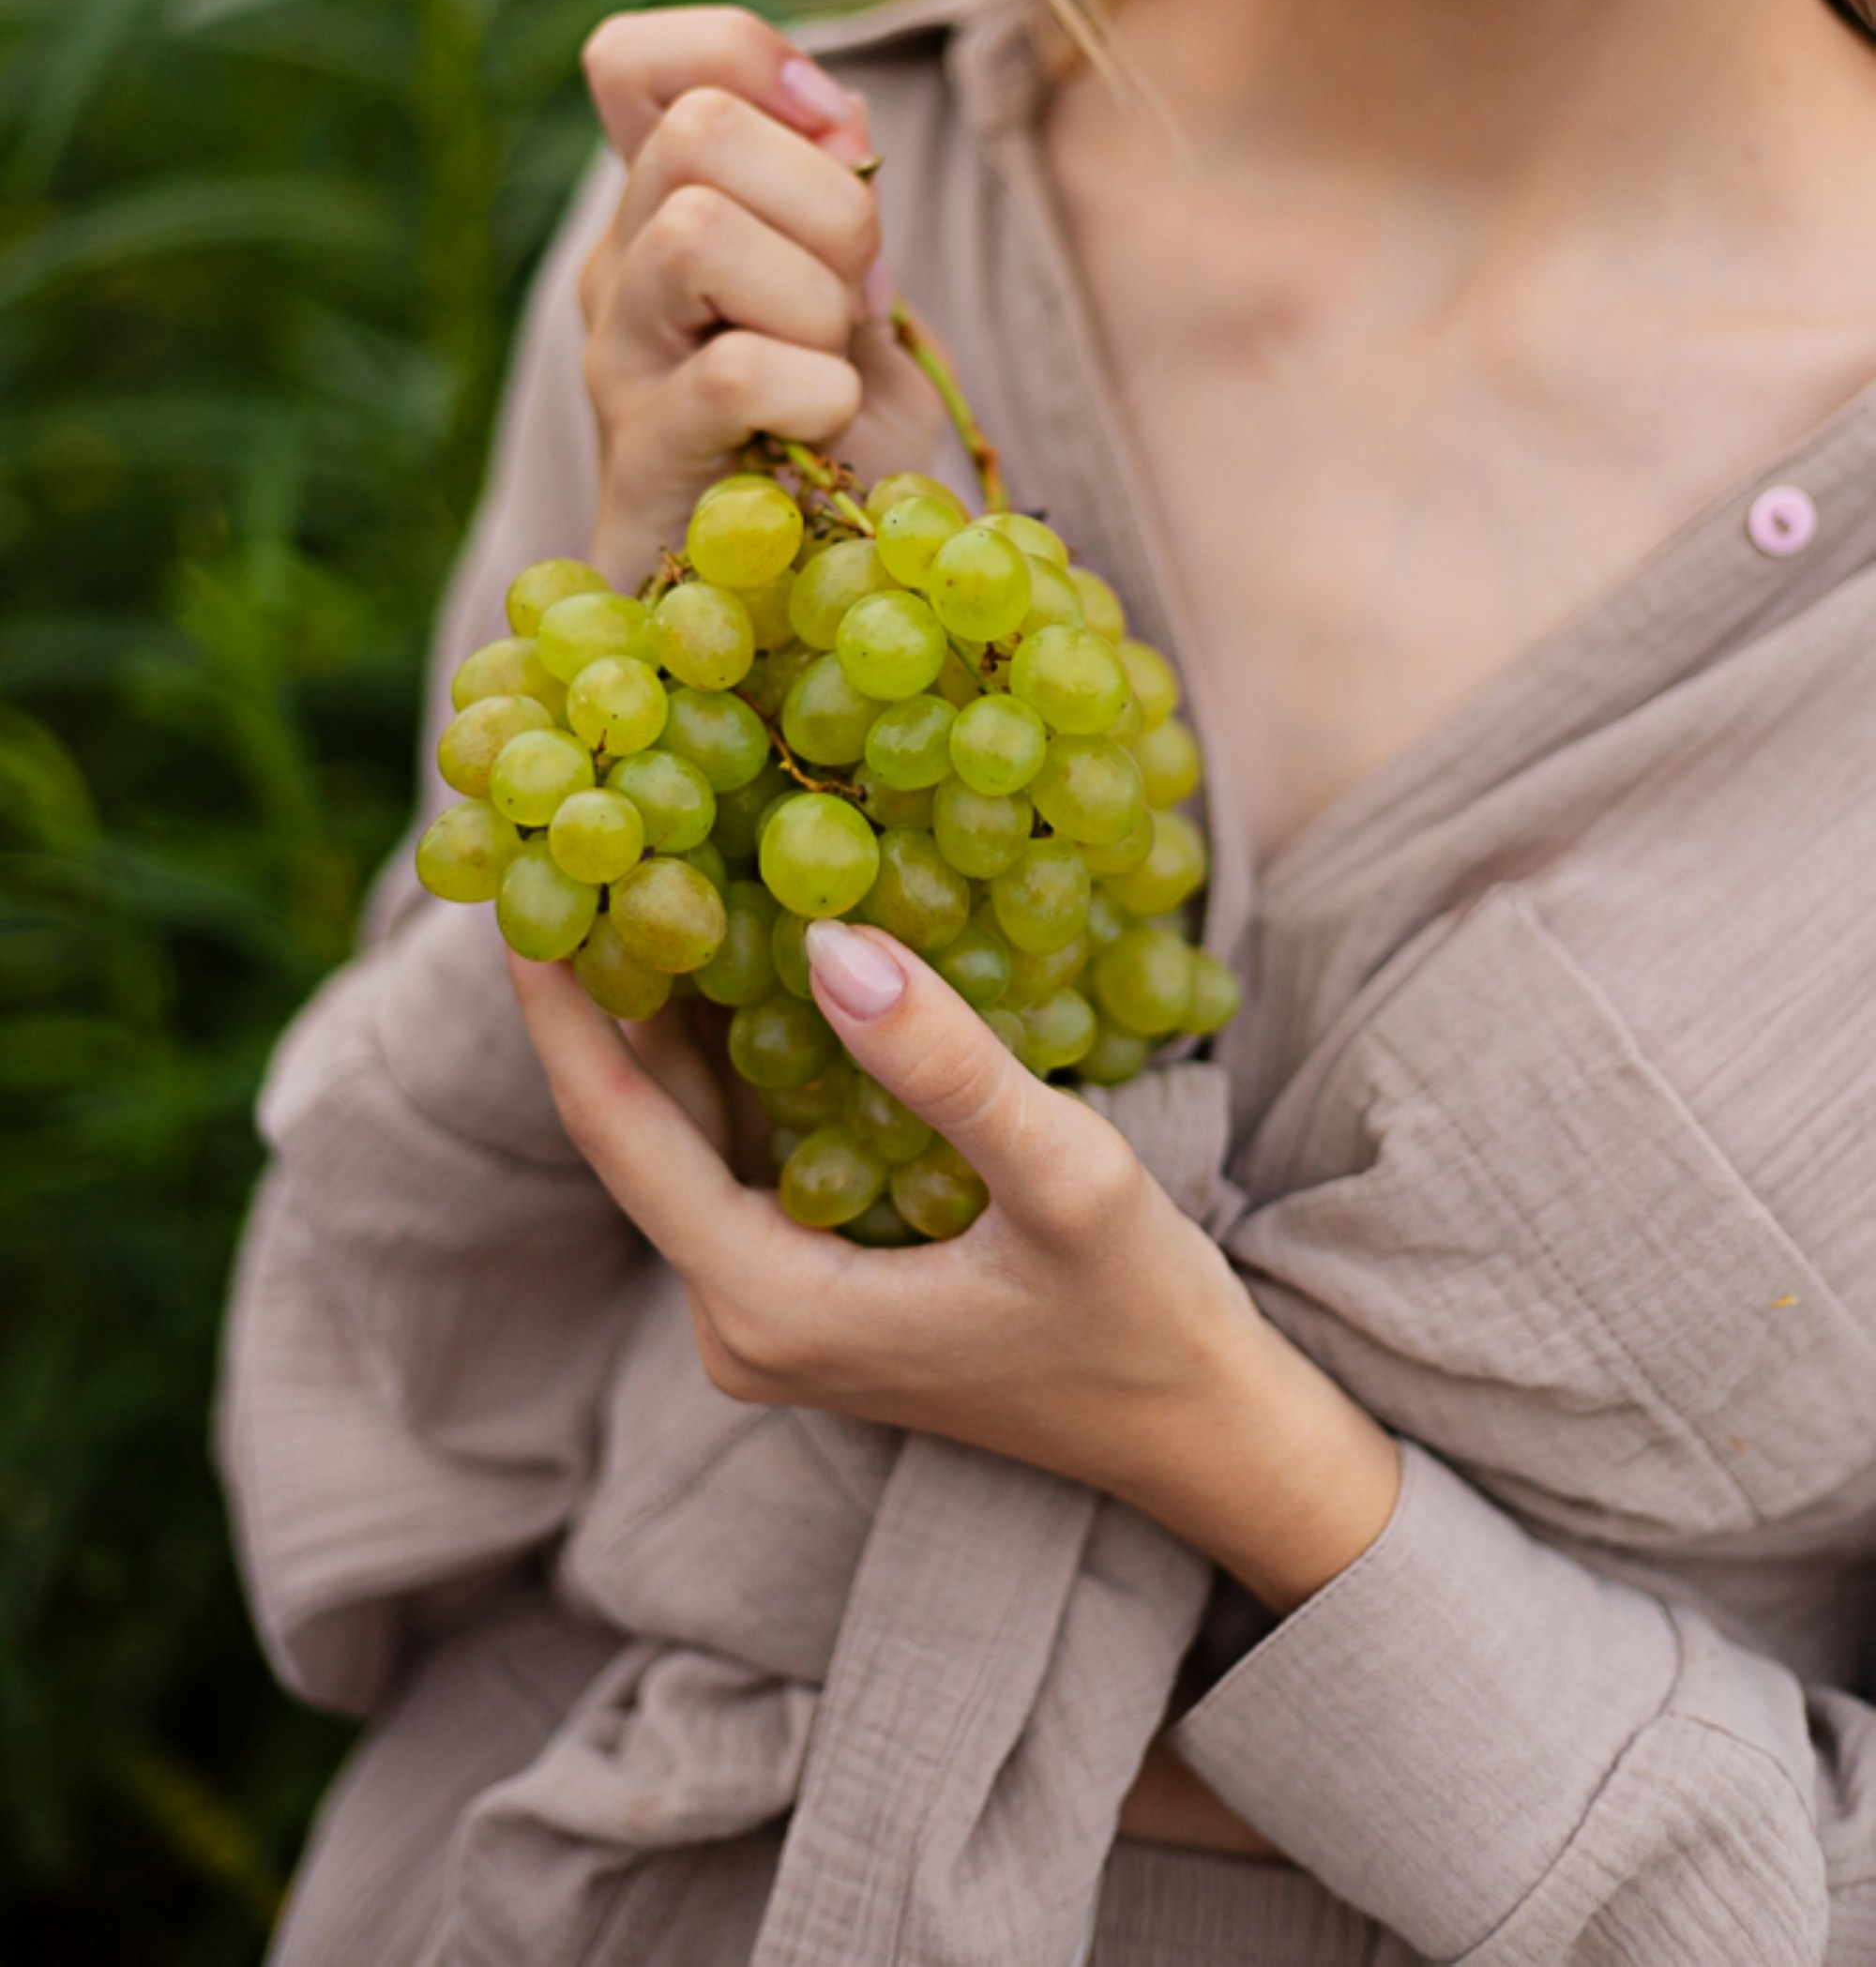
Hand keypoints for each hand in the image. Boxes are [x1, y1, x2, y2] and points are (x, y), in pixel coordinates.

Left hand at [509, 925, 1401, 1615]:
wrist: (1206, 1439)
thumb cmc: (1144, 1317)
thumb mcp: (1063, 1178)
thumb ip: (940, 1065)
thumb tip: (827, 937)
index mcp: (765, 1305)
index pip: (618, 1132)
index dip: (562, 1006)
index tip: (514, 893)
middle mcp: (742, 1320)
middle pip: (640, 1131)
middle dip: (610, 991)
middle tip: (581, 845)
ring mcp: (776, 1312)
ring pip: (691, 1138)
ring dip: (675, 1018)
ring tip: (647, 872)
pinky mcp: (819, 1293)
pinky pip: (746, 1155)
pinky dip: (739, 1059)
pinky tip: (752, 959)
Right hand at [578, 7, 943, 585]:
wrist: (809, 598)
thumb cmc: (831, 440)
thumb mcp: (853, 298)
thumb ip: (839, 200)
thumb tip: (841, 119)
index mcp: (663, 208)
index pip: (632, 58)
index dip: (742, 56)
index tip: (832, 129)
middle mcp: (618, 269)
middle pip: (695, 129)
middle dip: (827, 201)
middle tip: (857, 296)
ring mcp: (618, 362)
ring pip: (698, 229)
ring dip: (816, 299)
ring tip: (834, 368)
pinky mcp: (642, 459)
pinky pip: (735, 372)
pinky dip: (818, 393)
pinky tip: (826, 431)